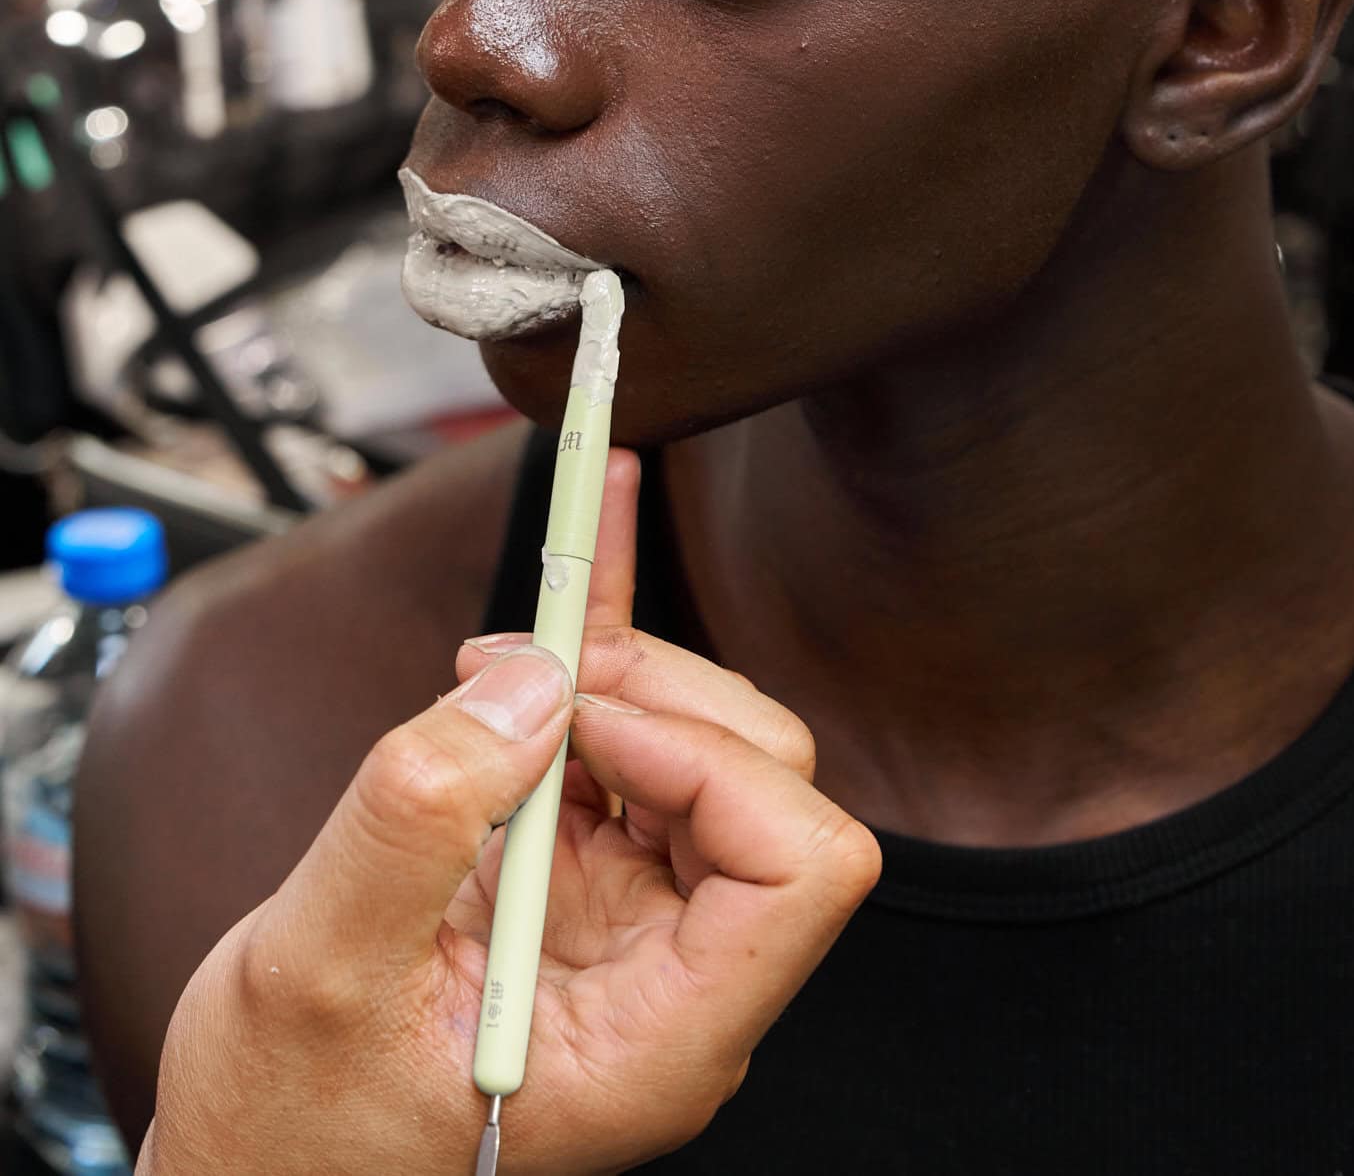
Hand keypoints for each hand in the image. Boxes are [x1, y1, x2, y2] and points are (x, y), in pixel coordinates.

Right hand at [140, 453, 878, 1175]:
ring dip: (616, 671)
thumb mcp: (317, 972)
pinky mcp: (578, 874)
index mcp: (655, 1044)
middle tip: (532, 665)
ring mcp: (632, 922)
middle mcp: (670, 981)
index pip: (794, 874)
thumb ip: (421, 820)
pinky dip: (599, 644)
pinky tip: (584, 549)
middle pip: (760, 789)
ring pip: (703, 748)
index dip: (711, 769)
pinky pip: (621, 739)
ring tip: (498, 656)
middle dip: (658, 696)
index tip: (585, 725)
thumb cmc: (288, 1118)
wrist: (248, 1153)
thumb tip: (527, 685)